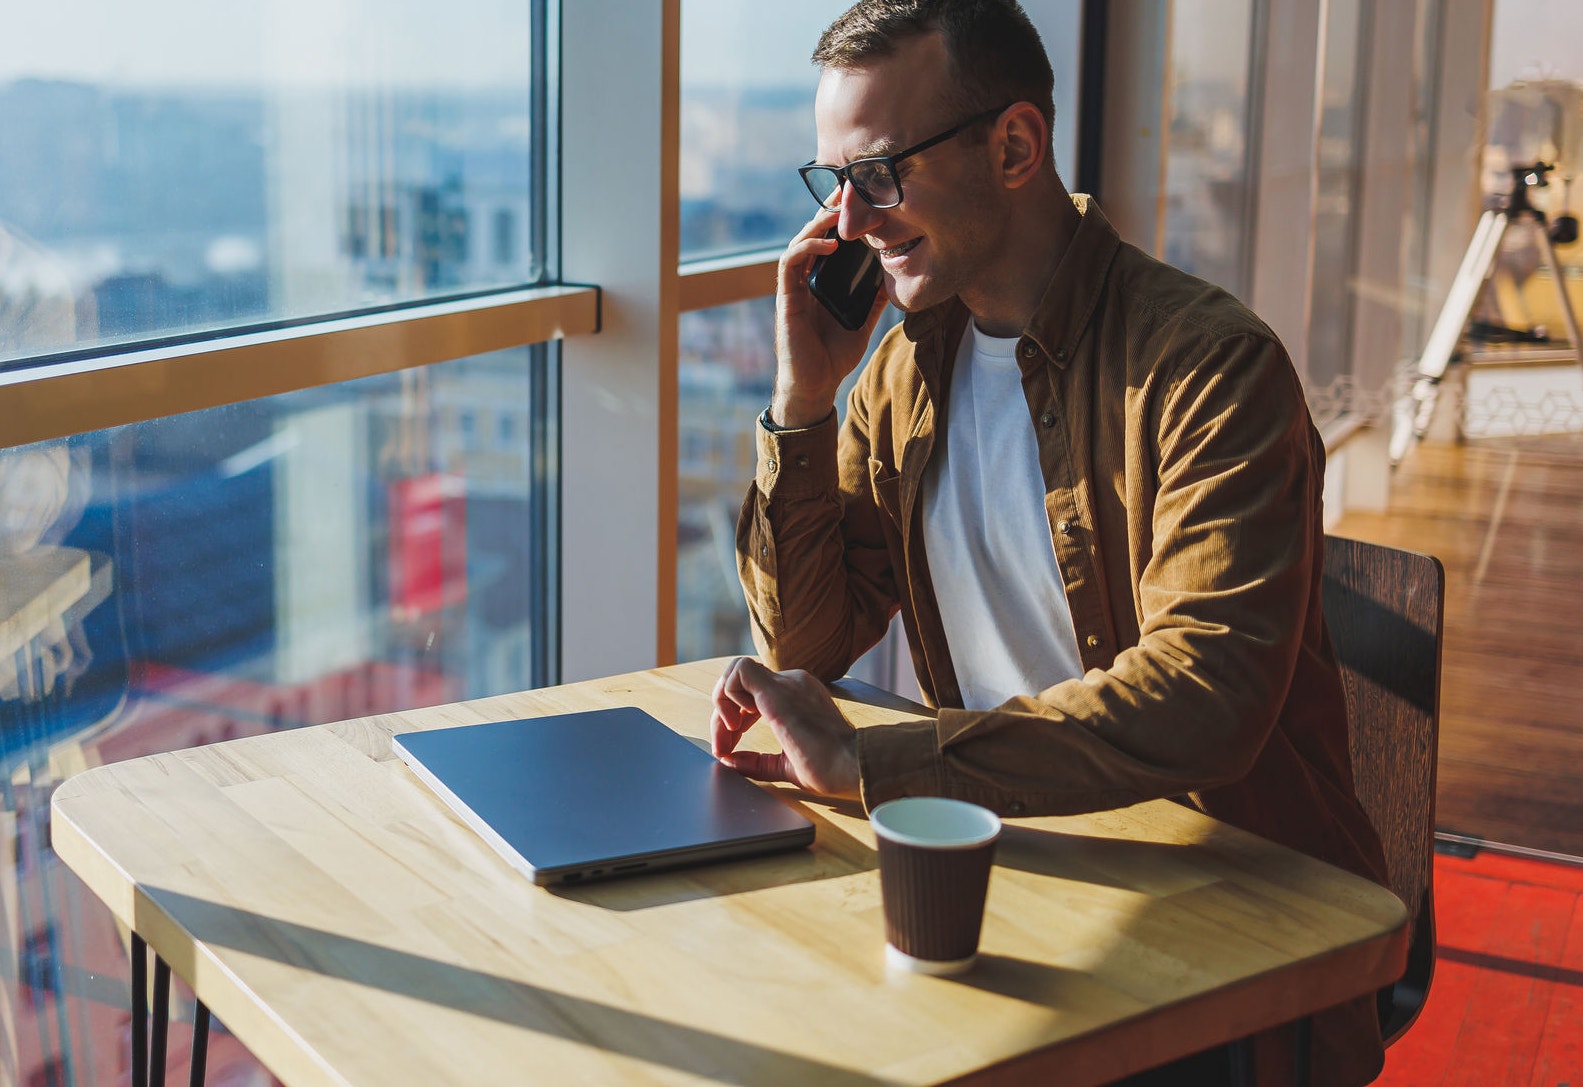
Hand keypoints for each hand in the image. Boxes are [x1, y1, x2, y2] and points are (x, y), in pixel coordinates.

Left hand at [710, 657, 859, 798]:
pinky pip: (740, 671)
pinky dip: (728, 695)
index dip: (732, 722)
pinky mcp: (778, 690)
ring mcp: (787, 683)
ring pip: (736, 672)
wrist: (851, 766)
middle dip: (721, 717)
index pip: (752, 695)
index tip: (728, 750)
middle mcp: (792, 683)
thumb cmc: (830, 769)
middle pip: (740, 685)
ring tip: (728, 735)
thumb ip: (758, 761)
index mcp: (797, 697)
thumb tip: (730, 761)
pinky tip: (737, 724)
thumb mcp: (785, 764)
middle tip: (722, 747)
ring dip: (722, 704)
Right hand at [772, 211, 888, 427]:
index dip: (842, 218)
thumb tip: (895, 275)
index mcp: (822, 280)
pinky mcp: (786, 297)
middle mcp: (806, 278)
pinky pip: (791, 263)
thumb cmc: (834, 354)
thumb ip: (874, 298)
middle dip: (830, 209)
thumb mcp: (863, 320)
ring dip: (819, 222)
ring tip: (841, 209)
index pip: (829, 240)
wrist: (815, 385)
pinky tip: (831, 242)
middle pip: (814, 233)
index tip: (862, 198)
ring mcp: (794, 286)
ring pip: (801, 241)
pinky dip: (809, 247)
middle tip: (850, 187)